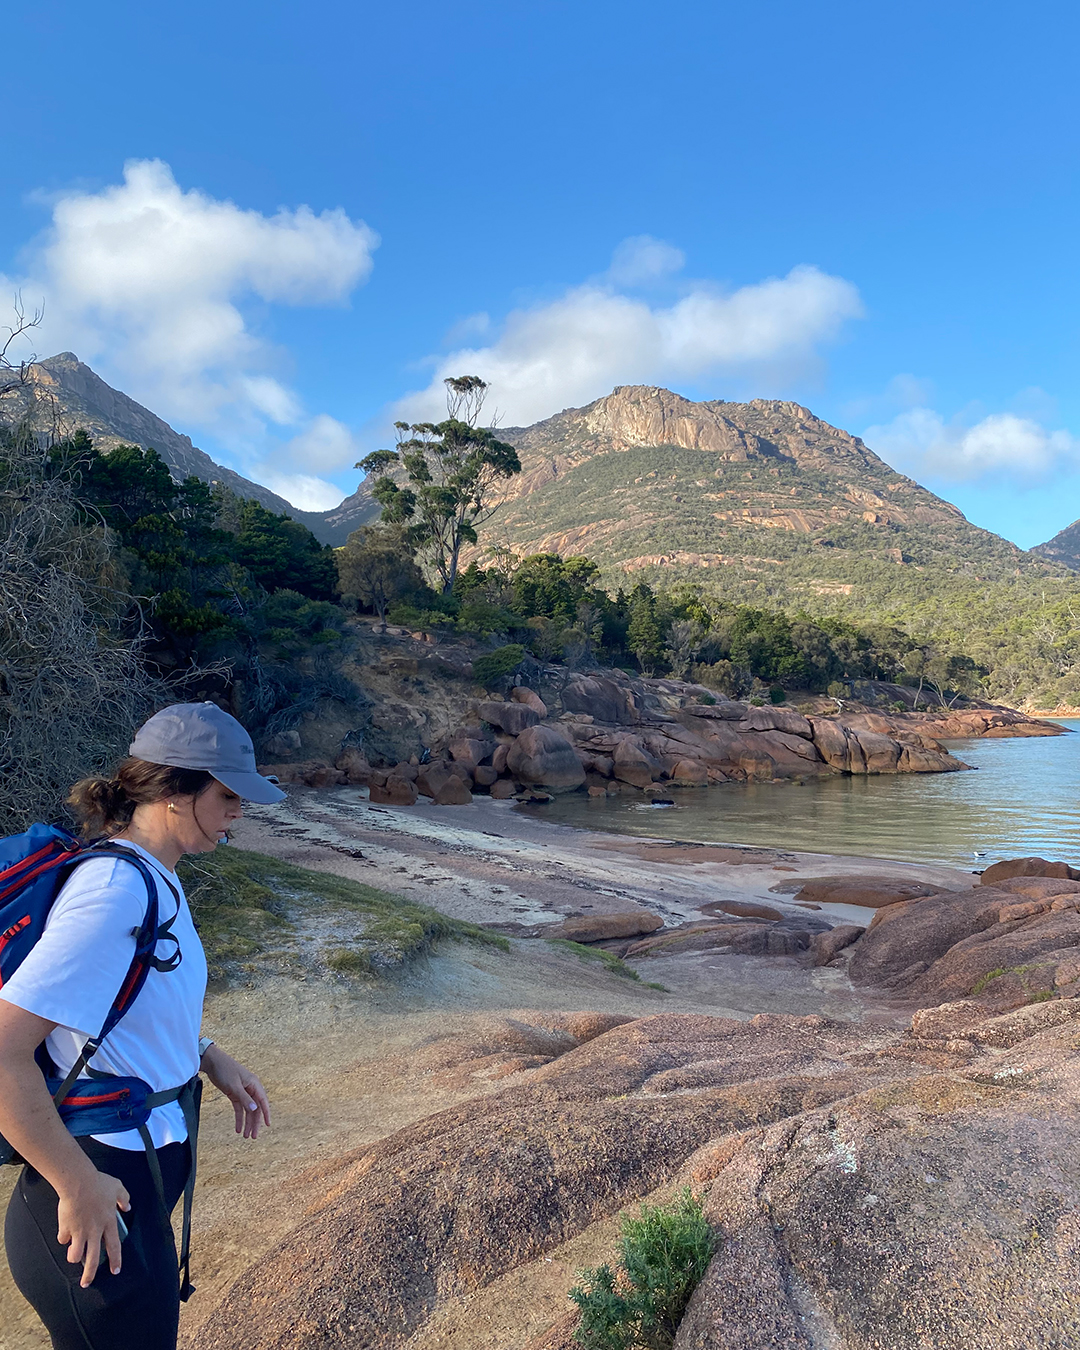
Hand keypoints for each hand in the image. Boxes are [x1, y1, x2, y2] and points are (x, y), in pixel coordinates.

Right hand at [56, 1170, 130, 1287]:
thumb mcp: (117, 1187)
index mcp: (108, 1222)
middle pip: (92, 1259)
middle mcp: (94, 1230)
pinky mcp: (66, 1228)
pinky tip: (65, 1234)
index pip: (114, 1246)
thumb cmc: (98, 1183)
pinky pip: (63, 1239)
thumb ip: (124, 1198)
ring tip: (74, 1256)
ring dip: (74, 1257)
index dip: (115, 1260)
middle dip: (90, 1274)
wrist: (78, 1182)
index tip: (115, 1270)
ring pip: (75, 1255)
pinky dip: (64, 1238)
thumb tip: (127, 1206)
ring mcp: (80, 1231)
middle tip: (87, 1282)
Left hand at [200, 1044, 270, 1138]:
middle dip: (255, 1123)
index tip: (268, 1125)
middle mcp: (250, 1088)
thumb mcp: (234, 1086)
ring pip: (247, 1110)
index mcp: (254, 1084)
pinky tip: (237, 1128)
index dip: (266, 1113)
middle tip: (253, 1137)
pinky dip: (239, 1118)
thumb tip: (255, 1110)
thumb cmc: (225, 1070)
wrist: (212, 1062)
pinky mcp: (234, 1094)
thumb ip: (244, 1099)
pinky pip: (239, 1108)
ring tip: (245, 1136)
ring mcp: (242, 1092)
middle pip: (255, 1108)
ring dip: (247, 1123)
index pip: (263, 1101)